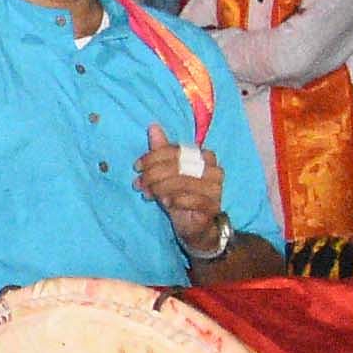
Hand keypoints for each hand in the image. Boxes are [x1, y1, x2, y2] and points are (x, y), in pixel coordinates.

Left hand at [134, 125, 227, 254]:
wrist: (195, 226)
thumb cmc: (180, 195)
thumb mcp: (167, 172)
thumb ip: (162, 150)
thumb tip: (153, 126)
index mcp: (204, 157)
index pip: (176, 150)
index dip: (153, 156)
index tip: (137, 166)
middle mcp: (214, 170)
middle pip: (179, 164)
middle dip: (153, 173)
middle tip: (139, 183)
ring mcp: (216, 189)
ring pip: (183, 181)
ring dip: (160, 187)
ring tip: (148, 194)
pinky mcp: (213, 206)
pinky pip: (192, 200)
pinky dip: (175, 200)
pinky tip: (166, 202)